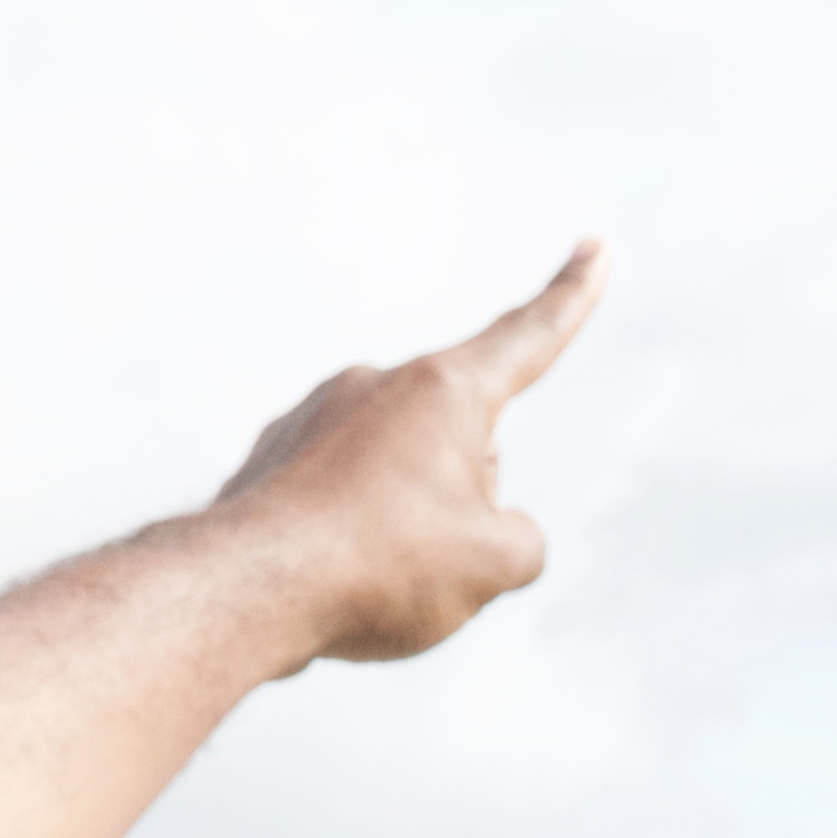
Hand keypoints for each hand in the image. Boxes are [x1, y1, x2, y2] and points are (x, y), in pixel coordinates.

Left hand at [204, 242, 603, 667]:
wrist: (243, 591)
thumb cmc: (379, 567)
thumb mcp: (494, 565)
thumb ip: (520, 539)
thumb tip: (490, 531)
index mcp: (444, 390)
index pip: (528, 336)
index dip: (571, 297)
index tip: (594, 246)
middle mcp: (375, 384)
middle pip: (461, 449)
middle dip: (463, 505)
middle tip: (422, 561)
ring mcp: (315, 416)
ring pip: (399, 480)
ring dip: (401, 528)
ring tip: (363, 575)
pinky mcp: (272, 458)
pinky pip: (338, 502)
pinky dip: (346, 540)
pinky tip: (319, 577)